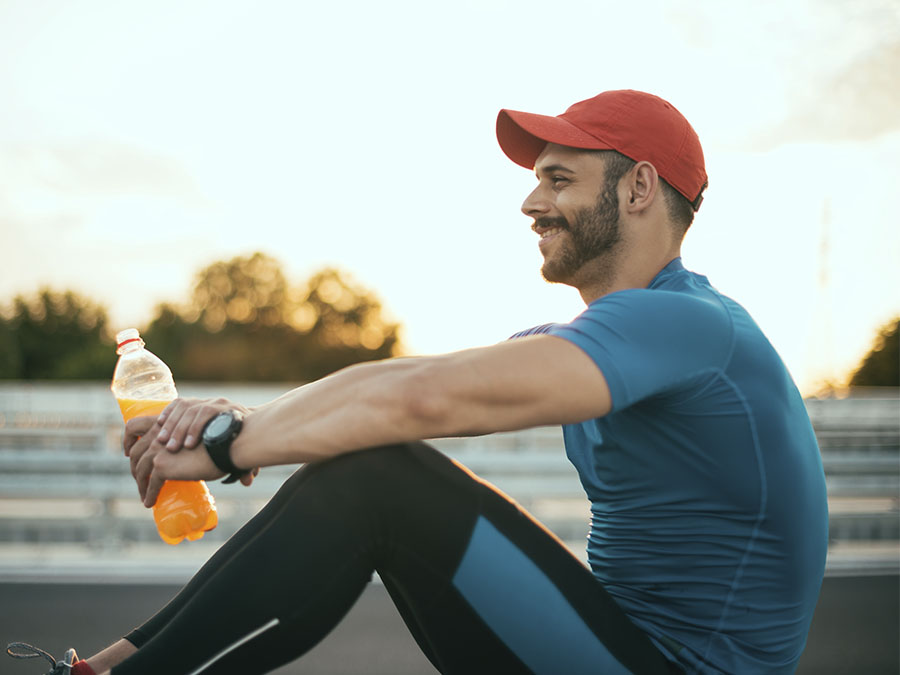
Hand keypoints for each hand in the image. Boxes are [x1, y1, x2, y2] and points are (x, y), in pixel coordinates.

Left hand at [123, 397, 258, 506]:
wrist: (227, 445)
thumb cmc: (221, 439)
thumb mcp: (200, 434)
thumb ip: (192, 440)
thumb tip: (195, 453)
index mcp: (167, 422)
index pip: (137, 427)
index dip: (131, 442)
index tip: (131, 454)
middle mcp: (159, 433)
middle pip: (137, 452)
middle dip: (135, 467)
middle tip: (140, 480)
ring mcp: (159, 449)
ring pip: (141, 469)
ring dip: (141, 484)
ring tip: (145, 494)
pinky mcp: (162, 465)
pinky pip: (152, 483)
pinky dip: (149, 494)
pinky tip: (150, 502)